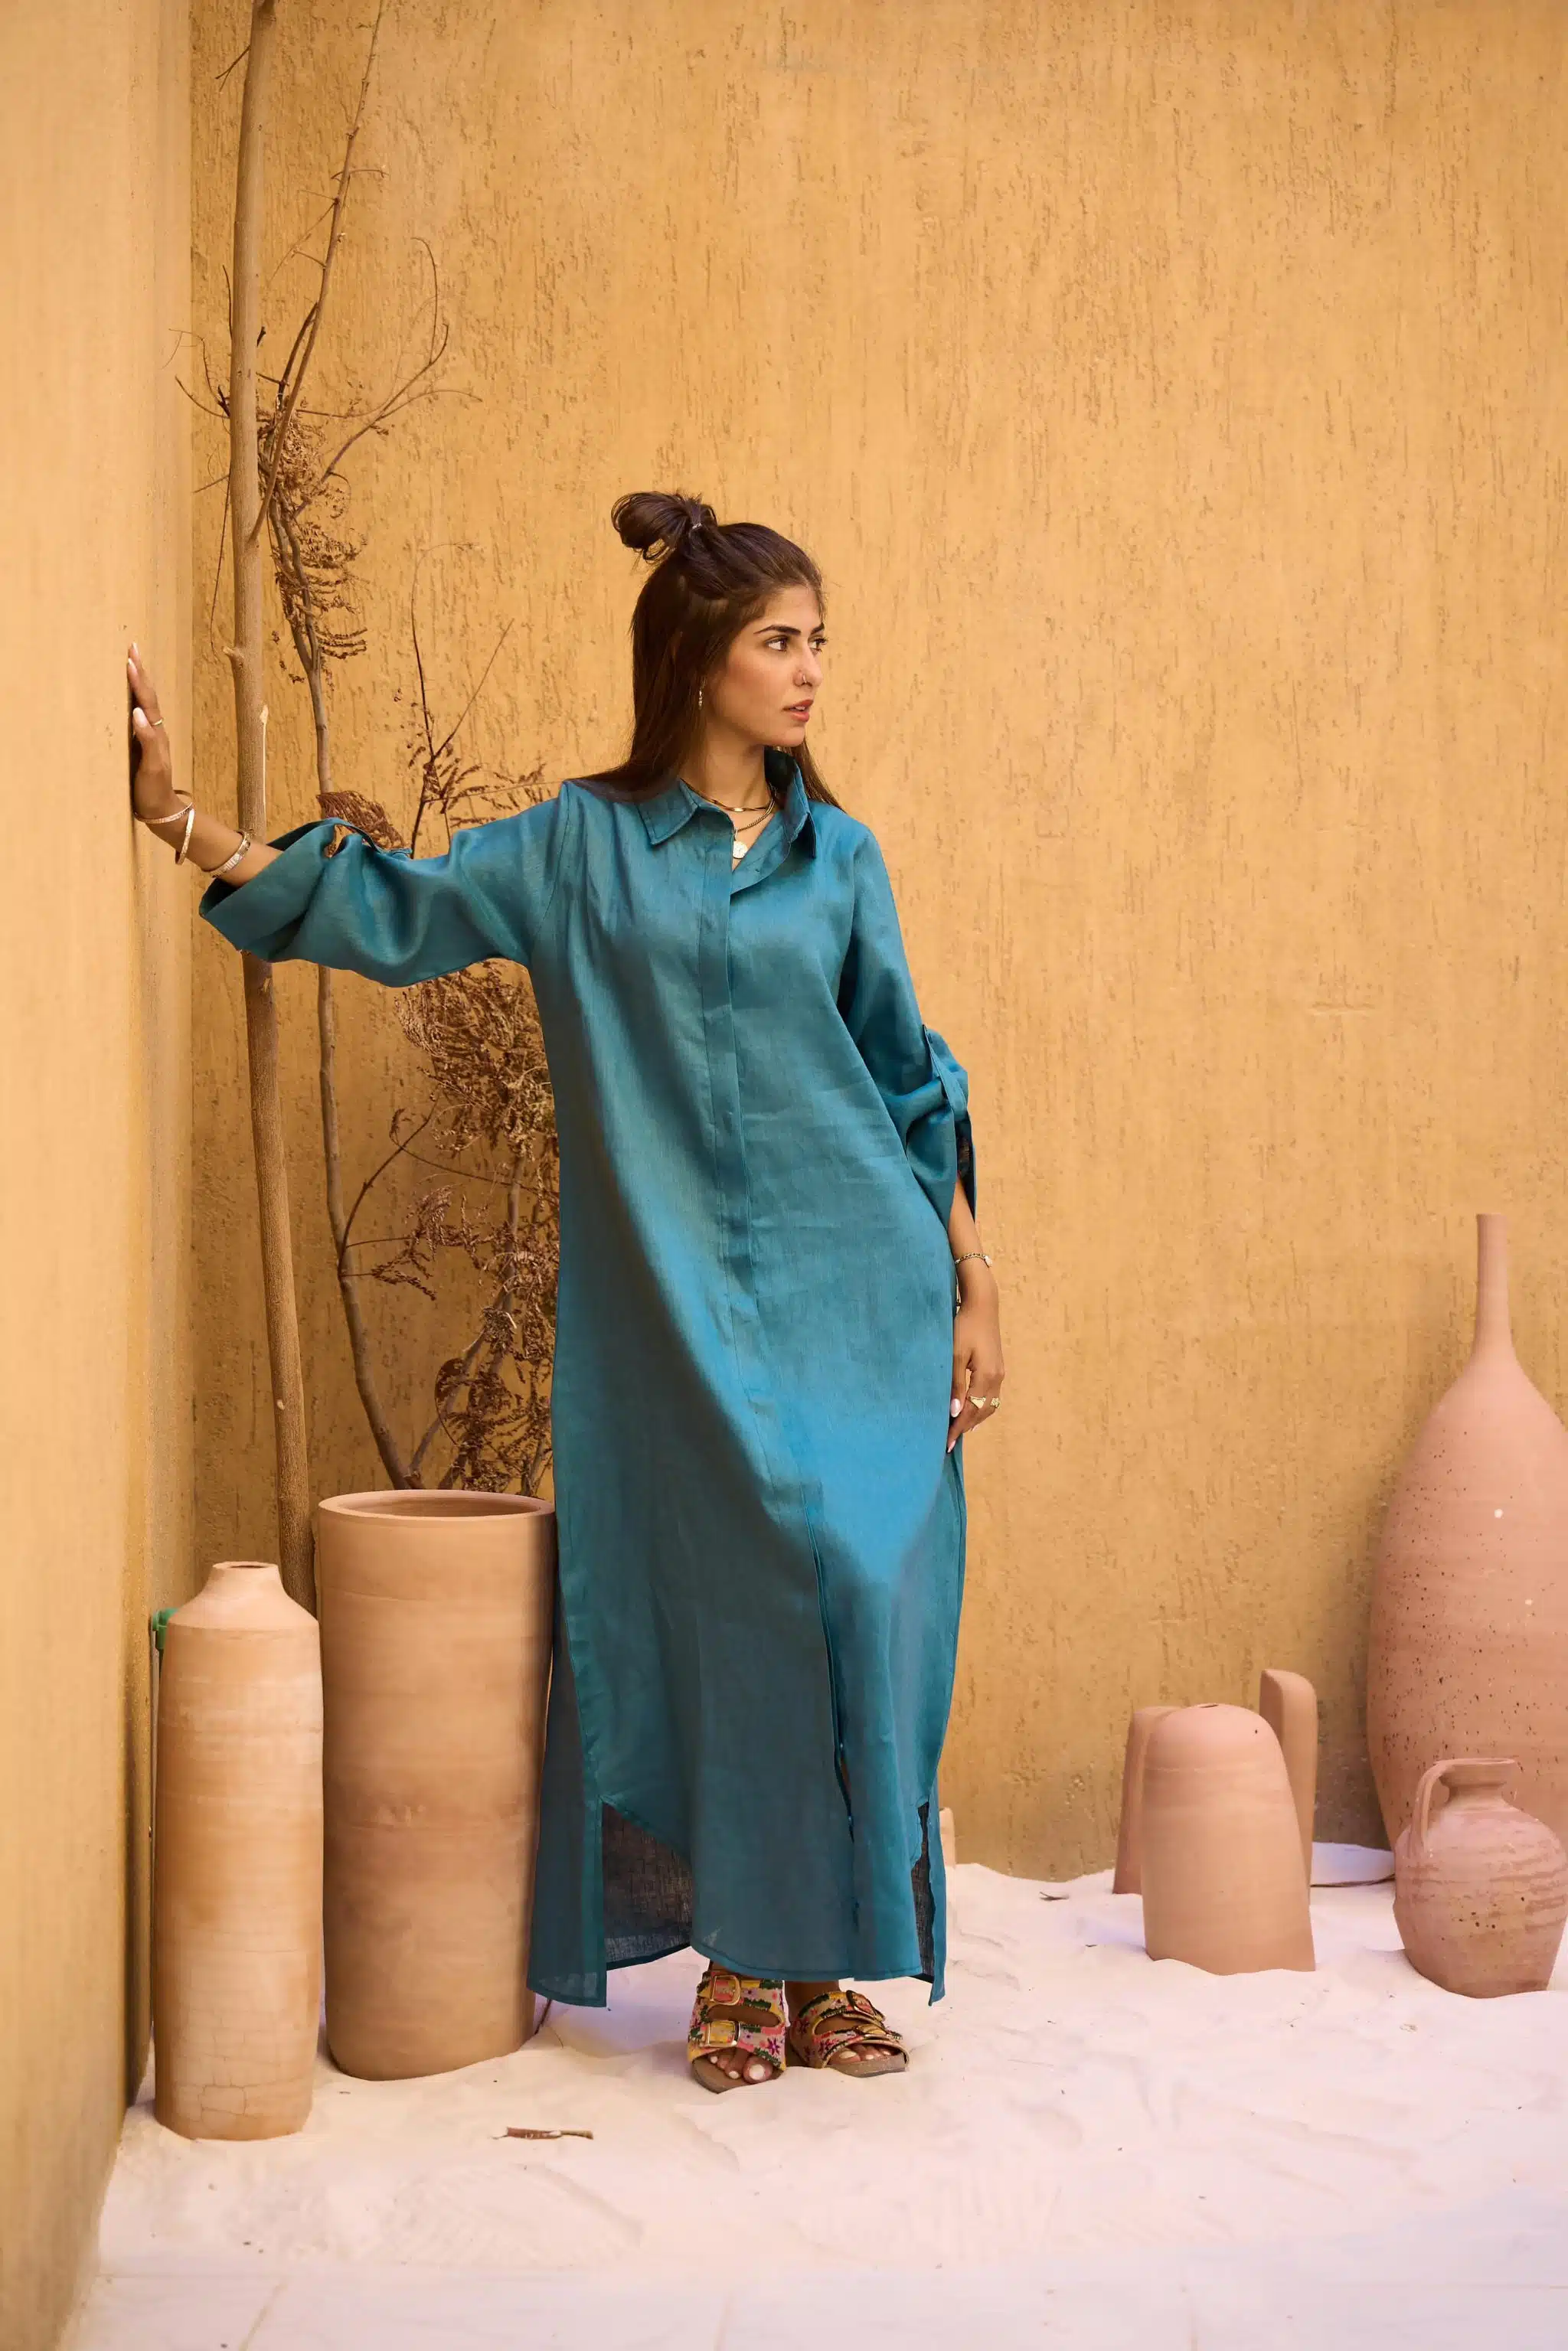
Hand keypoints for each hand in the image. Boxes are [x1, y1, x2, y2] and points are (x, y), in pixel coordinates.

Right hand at [126, 644, 185, 825]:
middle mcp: (154, 730)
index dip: (138, 680)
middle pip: (147, 695)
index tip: (130, 658)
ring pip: (144, 702)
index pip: (146, 700)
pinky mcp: (141, 744)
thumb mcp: (151, 767)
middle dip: (140, 671)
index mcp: (156, 732)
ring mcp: (148, 736)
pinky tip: (126, 694)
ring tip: (131, 662)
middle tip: (132, 648)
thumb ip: (147, 740)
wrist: (161, 810)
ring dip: (138, 681)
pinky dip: (132, 698)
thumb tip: (137, 713)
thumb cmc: (154, 790)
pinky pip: (137, 714)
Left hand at [949, 1261, 1003, 1452]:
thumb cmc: (964, 1326)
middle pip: (981, 1413)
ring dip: (974, 1419)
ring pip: (989, 1407)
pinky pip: (991, 1397)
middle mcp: (997, 1379)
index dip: (957, 1428)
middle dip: (965, 1427)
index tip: (945, 1443)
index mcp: (986, 1377)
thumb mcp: (954, 1354)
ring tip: (958, 1430)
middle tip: (948, 1441)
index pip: (970, 1411)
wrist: (983, 1305)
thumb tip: (954, 1411)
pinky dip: (981, 1408)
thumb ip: (955, 1384)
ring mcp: (1000, 1374)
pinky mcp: (998, 1368)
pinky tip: (971, 1411)